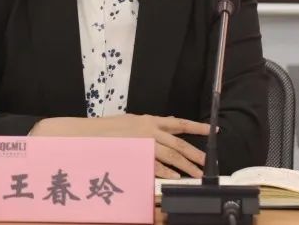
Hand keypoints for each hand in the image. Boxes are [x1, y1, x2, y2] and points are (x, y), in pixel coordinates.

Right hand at [31, 114, 208, 178]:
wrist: (86, 135)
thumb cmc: (106, 130)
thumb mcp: (129, 123)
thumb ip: (147, 127)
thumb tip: (164, 130)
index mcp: (149, 120)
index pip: (178, 123)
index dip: (196, 127)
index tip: (212, 130)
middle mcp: (149, 129)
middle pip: (178, 143)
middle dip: (194, 153)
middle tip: (206, 162)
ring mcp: (143, 143)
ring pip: (171, 156)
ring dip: (185, 166)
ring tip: (196, 174)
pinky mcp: (136, 155)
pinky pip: (156, 166)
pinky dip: (167, 173)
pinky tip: (175, 179)